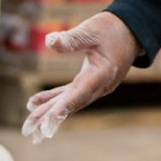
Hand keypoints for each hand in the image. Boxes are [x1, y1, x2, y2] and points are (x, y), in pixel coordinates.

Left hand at [20, 12, 140, 142]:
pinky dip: (54, 100)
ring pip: (70, 102)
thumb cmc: (112, 29)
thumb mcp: (92, 30)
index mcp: (104, 73)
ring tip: (30, 128)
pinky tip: (34, 104)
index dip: (66, 106)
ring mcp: (96, 87)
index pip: (82, 92)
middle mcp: (101, 85)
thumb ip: (72, 39)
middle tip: (32, 132)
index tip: (50, 120)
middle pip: (74, 103)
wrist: (131, 32)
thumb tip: (49, 41)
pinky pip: (70, 94)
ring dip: (50, 114)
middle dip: (52, 117)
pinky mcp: (90, 83)